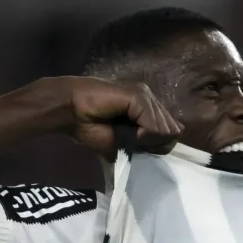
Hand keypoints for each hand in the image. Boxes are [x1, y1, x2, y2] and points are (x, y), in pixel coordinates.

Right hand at [64, 77, 182, 157]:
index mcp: (148, 109)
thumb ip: (146, 141)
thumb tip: (169, 142)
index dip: (158, 144)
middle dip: (154, 143)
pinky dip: (143, 135)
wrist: (69, 111)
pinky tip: (126, 132)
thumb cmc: (90, 126)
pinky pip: (154, 126)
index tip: (138, 147)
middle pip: (173, 131)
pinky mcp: (138, 96)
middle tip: (131, 141)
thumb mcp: (123, 141)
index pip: (172, 131)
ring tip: (124, 135)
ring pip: (166, 129)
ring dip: (147, 140)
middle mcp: (150, 99)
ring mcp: (145, 95)